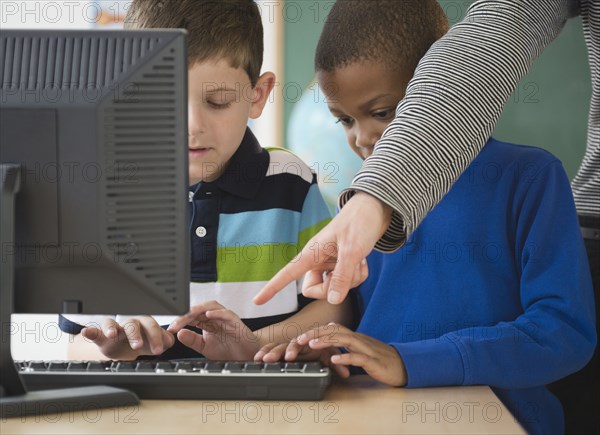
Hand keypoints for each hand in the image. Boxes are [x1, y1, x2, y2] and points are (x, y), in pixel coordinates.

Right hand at [81, 316, 174, 359]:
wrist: (125, 346)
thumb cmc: (141, 340)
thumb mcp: (153, 342)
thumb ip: (163, 340)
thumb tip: (170, 340)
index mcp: (145, 323)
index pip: (152, 326)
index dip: (156, 336)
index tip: (160, 349)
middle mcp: (130, 323)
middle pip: (133, 324)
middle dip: (136, 334)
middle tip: (138, 346)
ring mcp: (115, 328)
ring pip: (113, 324)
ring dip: (112, 329)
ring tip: (112, 334)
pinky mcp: (102, 336)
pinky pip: (95, 331)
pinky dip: (91, 331)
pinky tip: (86, 331)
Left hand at [167, 301, 259, 359]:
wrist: (245, 356)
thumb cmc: (228, 349)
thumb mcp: (205, 347)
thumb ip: (192, 340)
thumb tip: (179, 334)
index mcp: (207, 321)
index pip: (191, 316)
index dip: (180, 320)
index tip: (170, 329)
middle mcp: (215, 316)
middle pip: (198, 309)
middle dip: (185, 315)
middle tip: (176, 324)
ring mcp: (225, 317)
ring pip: (210, 306)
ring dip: (198, 310)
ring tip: (187, 317)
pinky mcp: (235, 320)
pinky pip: (226, 313)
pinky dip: (217, 313)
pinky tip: (208, 315)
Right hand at [254, 192, 389, 304]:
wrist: (374, 210)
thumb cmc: (359, 223)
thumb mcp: (352, 250)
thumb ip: (343, 276)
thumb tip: (332, 300)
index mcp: (311, 253)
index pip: (287, 274)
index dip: (272, 288)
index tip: (256, 302)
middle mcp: (317, 260)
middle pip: (315, 290)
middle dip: (334, 287)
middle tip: (348, 272)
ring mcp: (329, 264)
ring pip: (334, 288)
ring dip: (351, 279)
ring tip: (358, 260)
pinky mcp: (341, 265)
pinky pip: (347, 283)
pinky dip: (357, 275)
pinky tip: (362, 260)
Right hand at [254, 325, 349, 377]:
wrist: (321, 343)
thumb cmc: (324, 351)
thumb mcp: (330, 357)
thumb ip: (337, 364)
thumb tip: (346, 373)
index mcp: (309, 342)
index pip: (301, 343)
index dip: (294, 349)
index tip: (289, 358)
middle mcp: (297, 343)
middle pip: (285, 345)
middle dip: (277, 352)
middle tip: (271, 360)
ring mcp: (288, 347)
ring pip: (277, 346)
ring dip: (268, 352)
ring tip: (260, 359)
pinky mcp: (281, 351)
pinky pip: (272, 348)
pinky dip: (264, 351)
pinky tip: (256, 358)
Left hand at [258, 323, 406, 386]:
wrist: (403, 365)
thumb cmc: (380, 359)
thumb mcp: (360, 348)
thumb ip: (345, 339)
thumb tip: (331, 328)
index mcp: (354, 337)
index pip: (332, 329)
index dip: (315, 331)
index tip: (300, 337)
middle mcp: (358, 339)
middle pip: (335, 331)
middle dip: (316, 334)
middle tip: (299, 339)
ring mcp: (366, 349)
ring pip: (344, 340)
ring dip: (327, 341)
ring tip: (311, 344)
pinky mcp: (373, 361)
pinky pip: (357, 357)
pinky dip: (345, 357)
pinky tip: (334, 359)